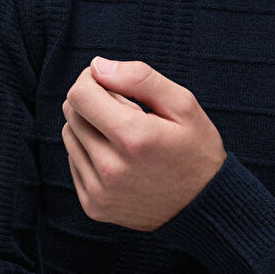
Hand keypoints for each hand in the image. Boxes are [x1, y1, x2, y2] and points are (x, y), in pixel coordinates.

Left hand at [61, 56, 226, 231]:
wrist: (205, 207)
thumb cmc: (196, 150)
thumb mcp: (183, 105)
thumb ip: (139, 78)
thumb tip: (96, 66)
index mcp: (134, 138)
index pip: (80, 95)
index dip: (92, 80)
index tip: (110, 83)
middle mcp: (111, 168)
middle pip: (72, 113)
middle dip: (93, 102)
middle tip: (126, 110)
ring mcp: (99, 191)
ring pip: (70, 137)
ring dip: (89, 126)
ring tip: (123, 135)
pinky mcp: (93, 206)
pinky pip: (74, 163)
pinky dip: (89, 153)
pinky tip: (118, 158)